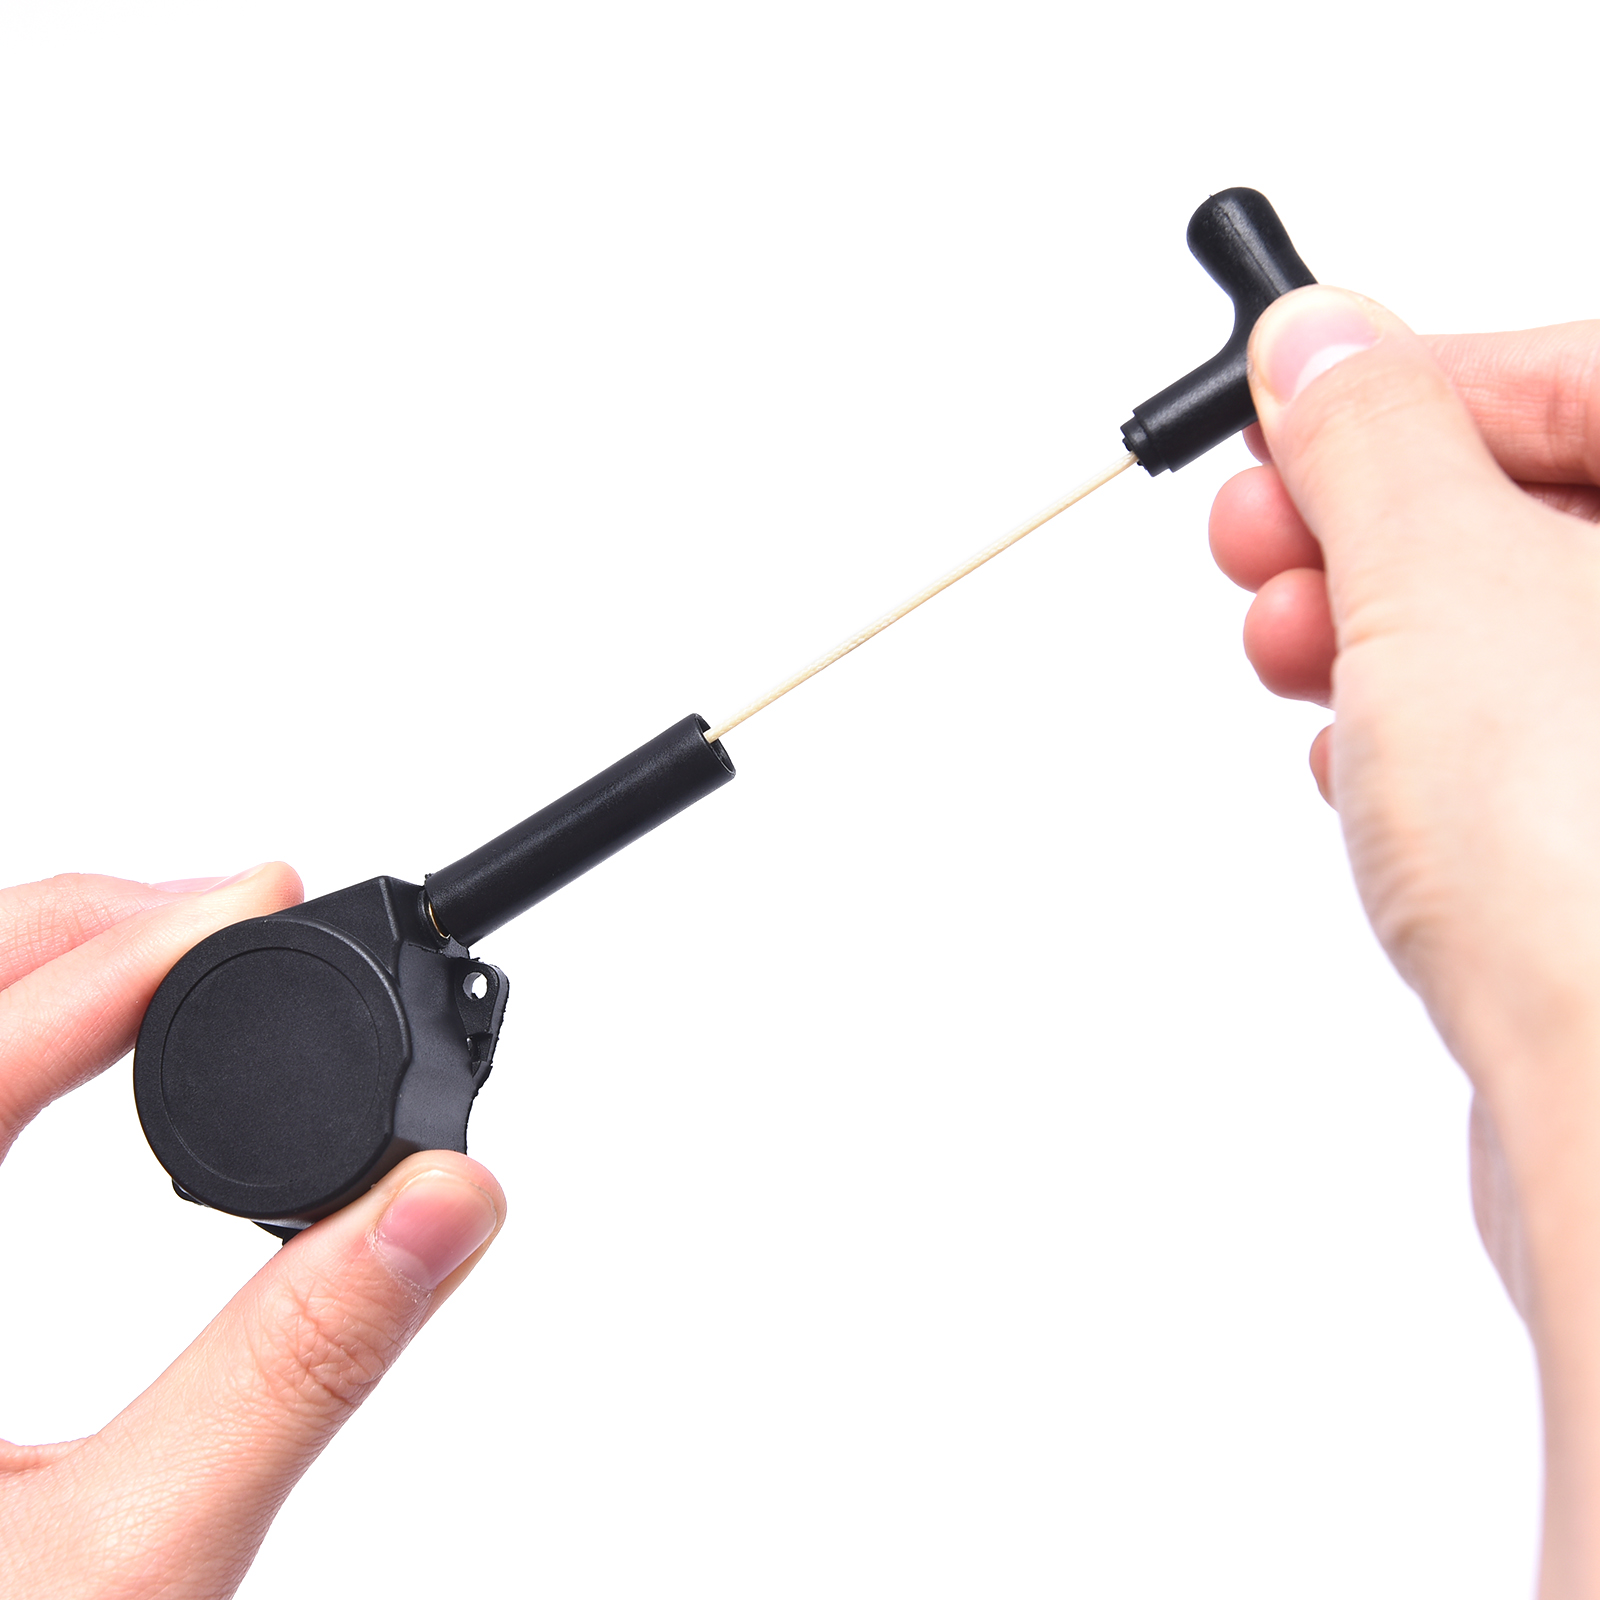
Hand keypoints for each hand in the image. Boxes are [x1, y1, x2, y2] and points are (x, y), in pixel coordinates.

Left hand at [0, 867, 505, 1597]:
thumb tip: (441, 1203)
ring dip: (35, 966)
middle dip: (80, 924)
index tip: (255, 893)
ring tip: (176, 953)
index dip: (130, 958)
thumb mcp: (133, 1565)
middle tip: (237, 901)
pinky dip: (3, 1043)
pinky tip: (74, 1051)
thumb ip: (299, 1366)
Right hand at [1210, 292, 1599, 1594]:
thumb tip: (1322, 349)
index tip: (1292, 406)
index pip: (1580, 377)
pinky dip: (1416, 731)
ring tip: (1289, 650)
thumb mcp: (1439, 583)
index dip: (1413, 380)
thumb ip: (1371, 439)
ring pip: (1510, 629)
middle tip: (1268, 533)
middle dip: (1375, 517)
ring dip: (1375, 627)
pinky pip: (1507, 737)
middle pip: (1540, 502)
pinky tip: (1355, 756)